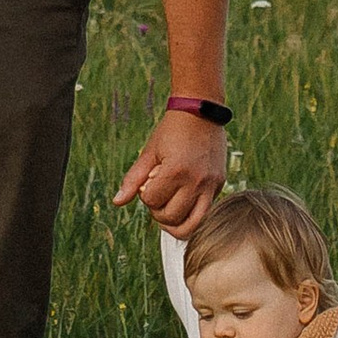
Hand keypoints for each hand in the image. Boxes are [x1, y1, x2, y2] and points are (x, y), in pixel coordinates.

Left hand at [115, 108, 228, 235]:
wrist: (202, 112)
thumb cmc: (172, 130)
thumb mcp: (149, 152)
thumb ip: (133, 179)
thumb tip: (117, 202)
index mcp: (176, 170)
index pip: (152, 201)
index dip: (145, 195)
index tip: (149, 181)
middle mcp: (196, 181)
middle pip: (171, 218)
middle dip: (158, 212)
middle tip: (158, 197)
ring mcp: (211, 185)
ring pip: (193, 225)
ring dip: (176, 222)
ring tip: (169, 209)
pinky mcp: (220, 185)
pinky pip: (205, 213)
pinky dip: (192, 215)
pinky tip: (183, 202)